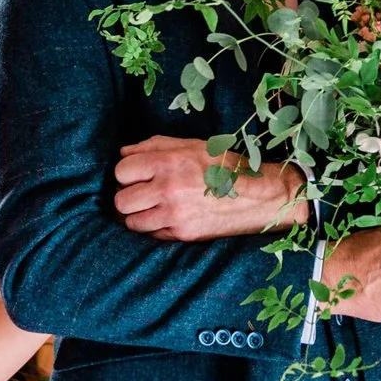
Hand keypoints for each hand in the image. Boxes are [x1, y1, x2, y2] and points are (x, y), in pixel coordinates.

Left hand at [114, 137, 306, 240]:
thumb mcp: (192, 145)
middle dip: (128, 197)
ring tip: (152, 208)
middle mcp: (169, 188)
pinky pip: (151, 234)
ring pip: (131, 222)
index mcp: (169, 161)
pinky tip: (168, 218)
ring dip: (138, 215)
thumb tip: (124, 152)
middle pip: (121, 200)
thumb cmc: (225, 166)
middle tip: (141, 194)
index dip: (127, 173)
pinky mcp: (183, 234)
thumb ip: (155, 146)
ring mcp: (175, 214)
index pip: (121, 171)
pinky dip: (155, 227)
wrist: (259, 196)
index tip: (136, 175)